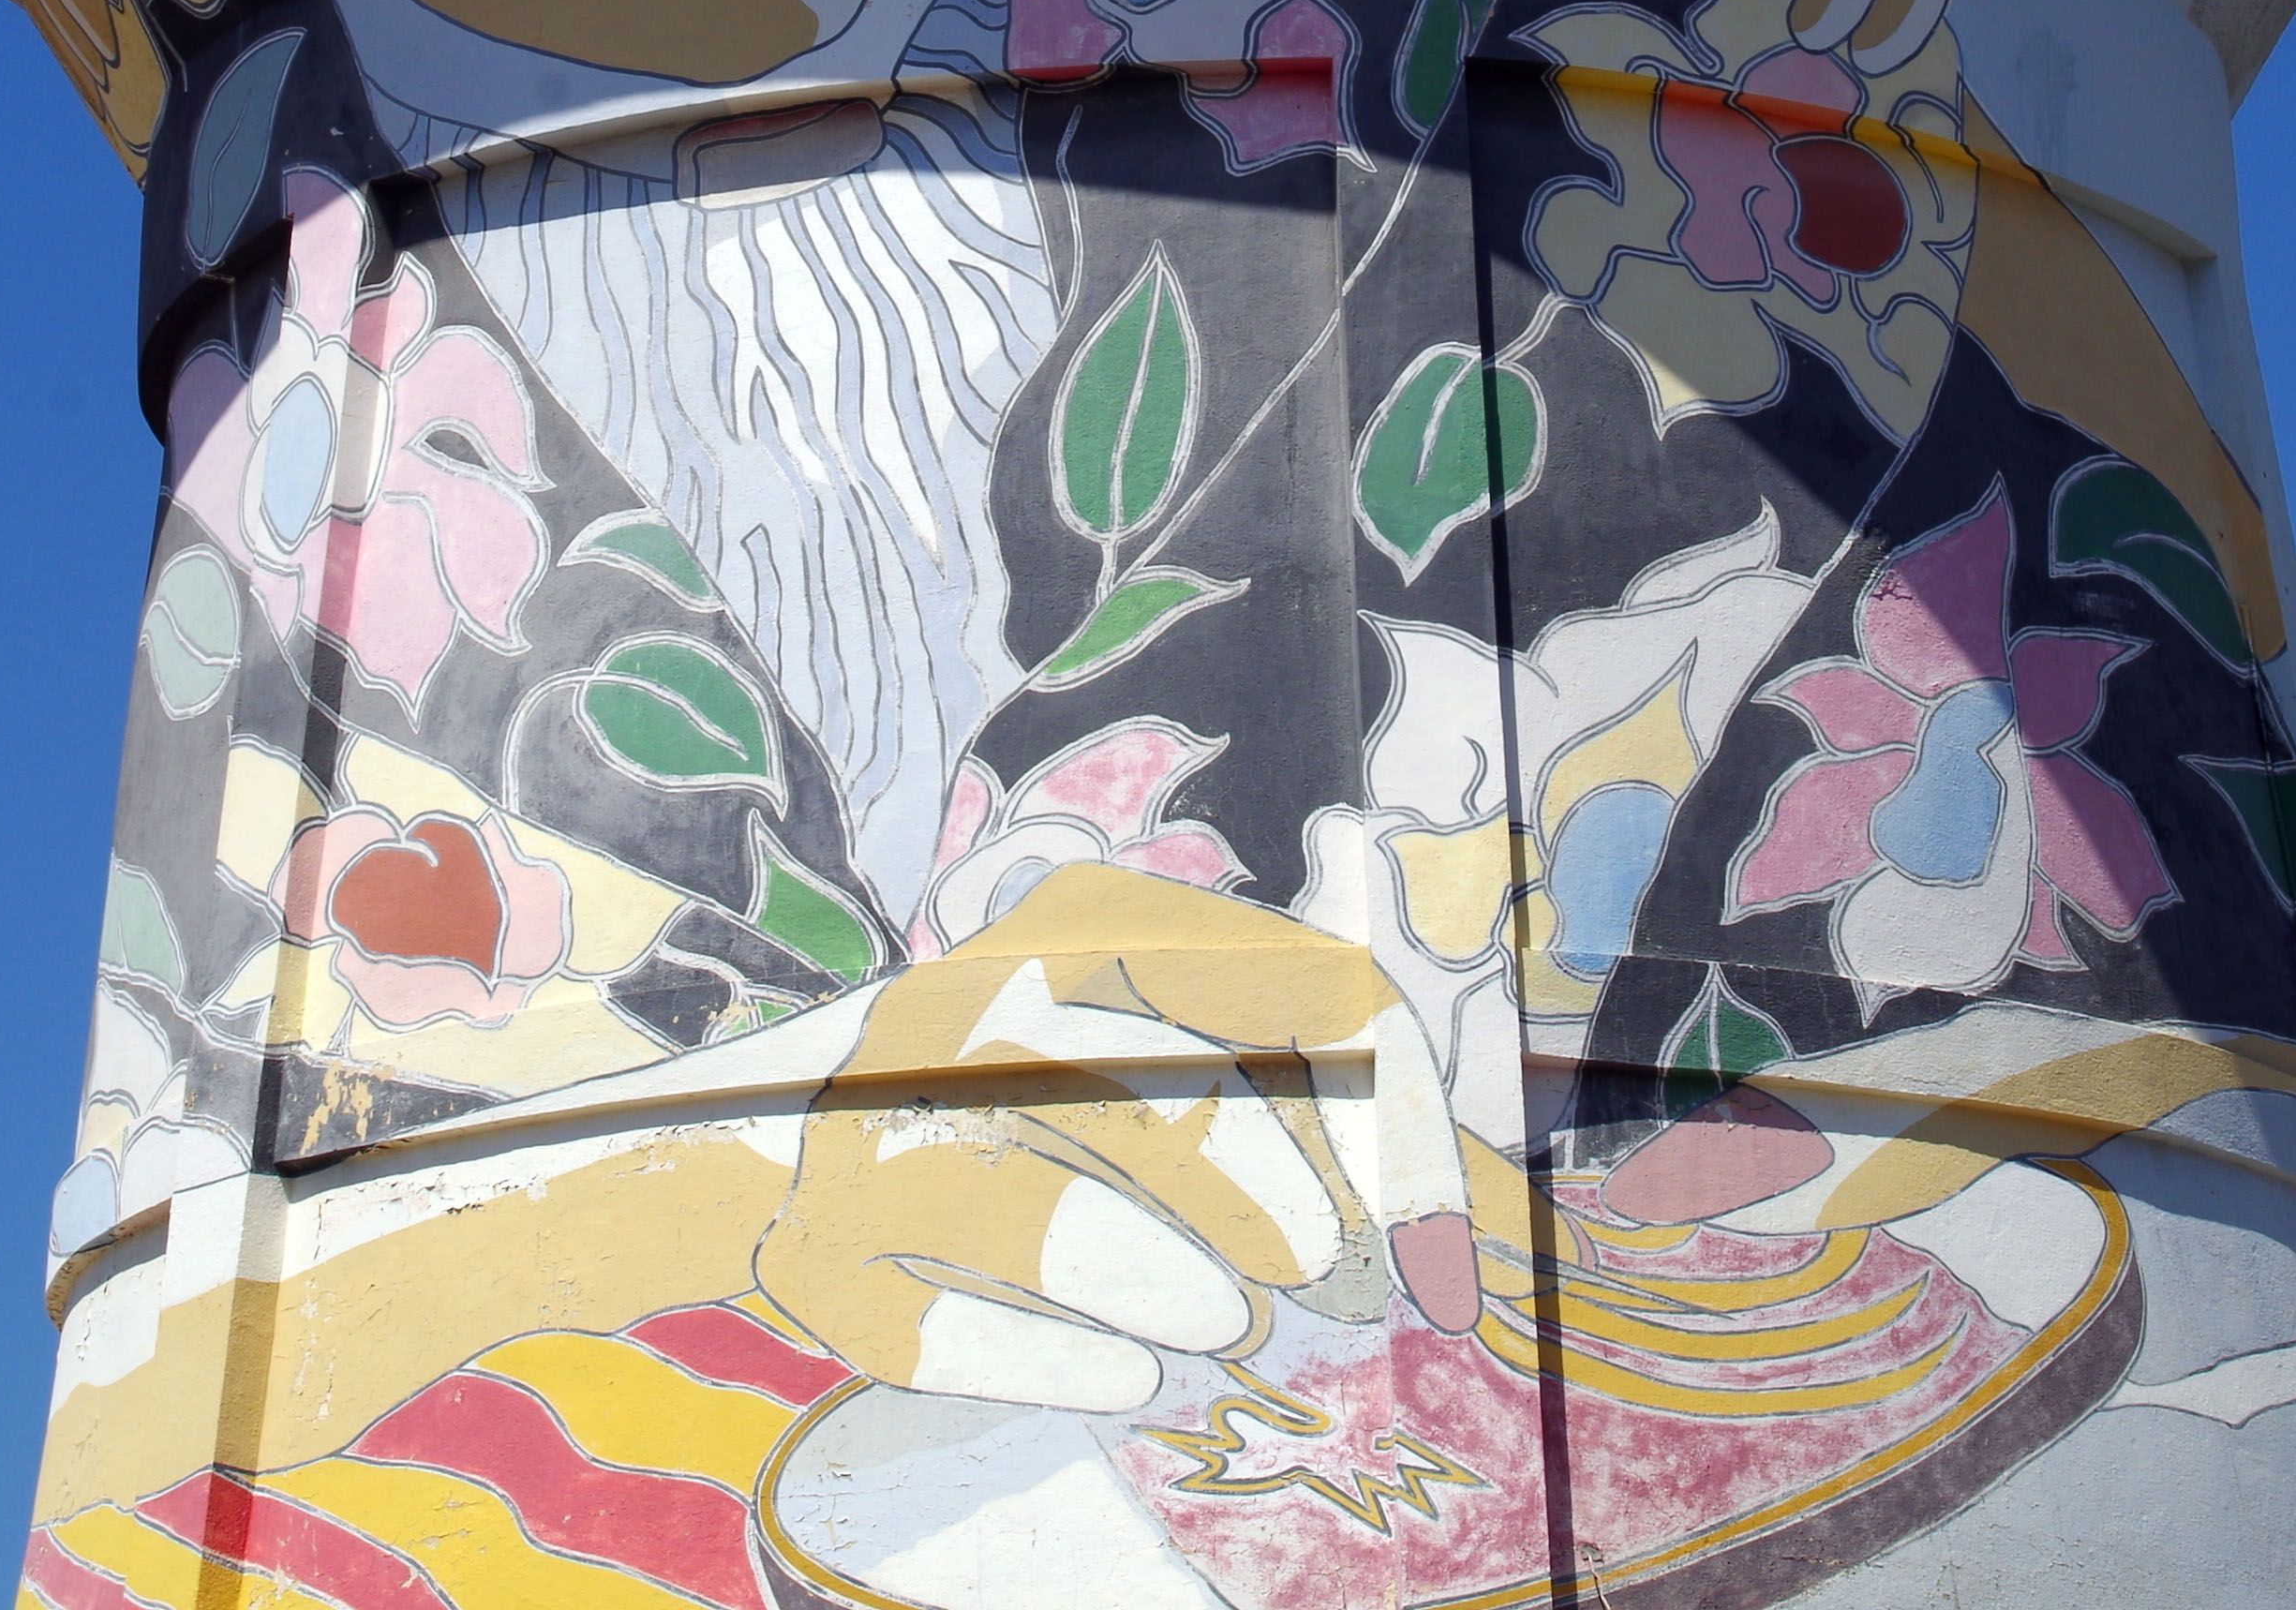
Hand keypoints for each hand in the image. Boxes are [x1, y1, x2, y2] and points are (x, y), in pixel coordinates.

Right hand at [754, 865, 1470, 1414]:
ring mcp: (881, 1123)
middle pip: (1178, 1095)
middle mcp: (982, 994)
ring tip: (1220, 1326)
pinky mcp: (824, 1251)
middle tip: (1315, 1280)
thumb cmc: (1035, 1102)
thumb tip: (1519, 1235)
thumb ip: (1326, 1105)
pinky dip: (1063, 1359)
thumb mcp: (1174, 1041)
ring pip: (1054, 1213)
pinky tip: (1126, 1375)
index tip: (1446, 1273)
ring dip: (1169, 1286)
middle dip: (1276, 1208)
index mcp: (1095, 920)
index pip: (1307, 996)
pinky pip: (957, 1328)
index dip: (1402, 1139)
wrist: (777, 1136)